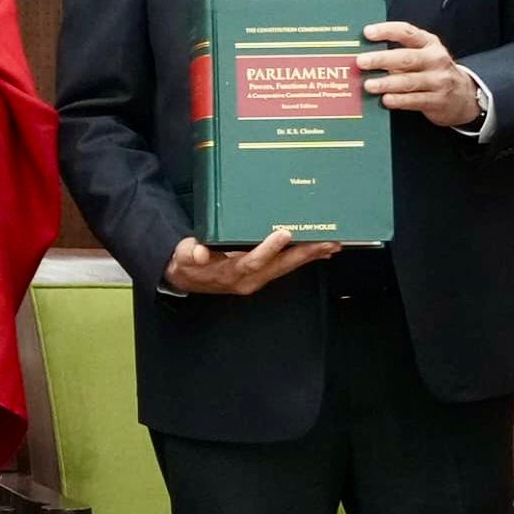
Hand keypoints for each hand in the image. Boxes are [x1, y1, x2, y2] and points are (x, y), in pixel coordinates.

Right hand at [164, 228, 341, 295]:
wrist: (187, 279)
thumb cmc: (186, 263)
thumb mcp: (182, 257)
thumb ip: (188, 254)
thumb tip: (196, 254)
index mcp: (230, 272)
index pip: (252, 261)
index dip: (268, 249)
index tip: (284, 234)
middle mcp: (249, 279)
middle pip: (280, 266)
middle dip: (305, 254)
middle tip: (328, 243)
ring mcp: (257, 279)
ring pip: (287, 267)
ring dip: (310, 257)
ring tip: (332, 245)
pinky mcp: (262, 275)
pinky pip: (285, 267)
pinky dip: (303, 258)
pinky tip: (319, 251)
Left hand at [358, 21, 483, 126]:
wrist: (463, 97)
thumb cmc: (433, 73)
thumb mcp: (424, 56)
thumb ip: (400, 53)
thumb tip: (366, 55)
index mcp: (429, 44)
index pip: (407, 33)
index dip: (387, 30)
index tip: (367, 32)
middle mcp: (436, 60)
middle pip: (406, 58)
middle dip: (382, 59)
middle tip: (361, 62)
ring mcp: (439, 81)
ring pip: (409, 81)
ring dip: (387, 83)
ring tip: (368, 85)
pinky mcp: (438, 100)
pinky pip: (415, 100)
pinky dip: (399, 100)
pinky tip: (386, 100)